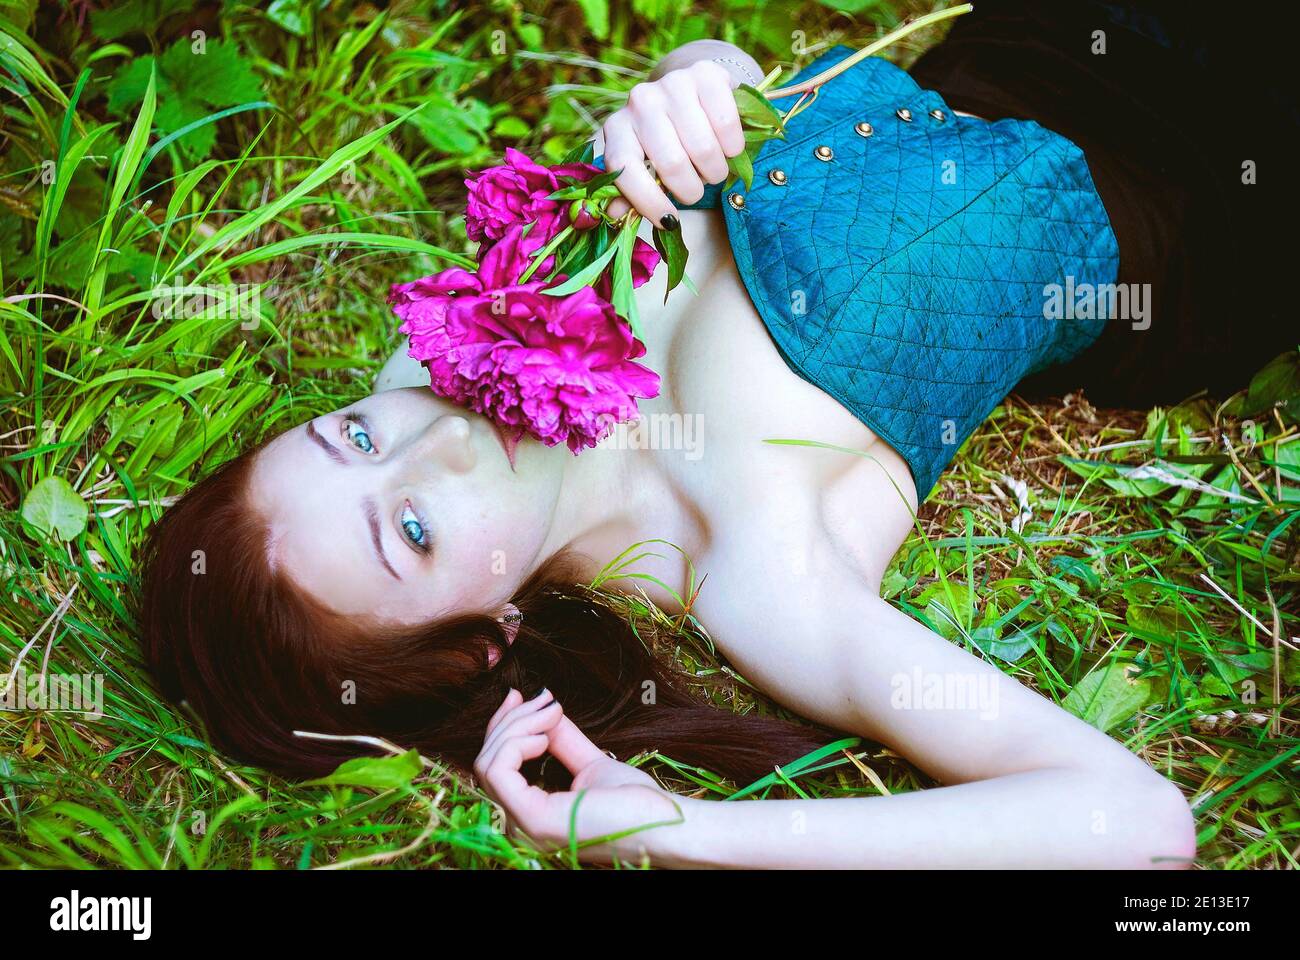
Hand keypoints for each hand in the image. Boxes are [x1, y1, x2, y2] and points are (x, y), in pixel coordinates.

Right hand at [473, 688, 684, 861]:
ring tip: (550, 713)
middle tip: (541, 698)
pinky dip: (516, 742)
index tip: (522, 695)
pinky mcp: (533, 819)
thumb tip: (543, 704)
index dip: (503, 726)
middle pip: (485, 761)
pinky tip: (543, 735)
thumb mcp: (590, 762)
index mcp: (529, 814)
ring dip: (516, 726)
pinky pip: (497, 771)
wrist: (665, 823)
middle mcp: (518, 824)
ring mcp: (523, 825)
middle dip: (510, 720)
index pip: (492, 767)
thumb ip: (561, 739)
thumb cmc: (635, 802)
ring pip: (487, 763)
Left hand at [594, 60, 746, 225]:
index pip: (624, 167)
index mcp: (617, 128)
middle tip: (696, 189)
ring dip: (715, 171)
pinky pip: (727, 123)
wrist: (692, 94)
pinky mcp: (706, 73)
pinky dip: (734, 147)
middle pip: (672, 163)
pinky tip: (728, 148)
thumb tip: (616, 215)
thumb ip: (632, 192)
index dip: (647, 201)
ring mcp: (673, 84)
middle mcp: (641, 101)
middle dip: (691, 190)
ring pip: (704, 148)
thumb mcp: (646, 167)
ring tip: (712, 168)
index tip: (668, 220)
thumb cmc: (668, 142)